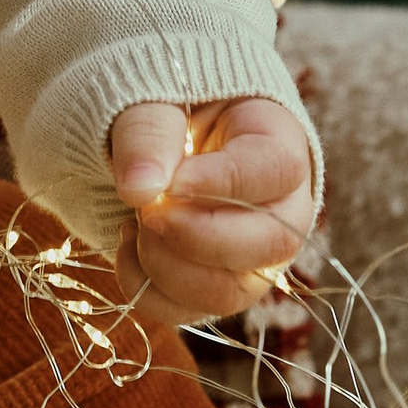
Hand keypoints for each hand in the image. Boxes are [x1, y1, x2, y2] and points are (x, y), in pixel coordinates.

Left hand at [107, 96, 316, 322]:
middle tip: (148, 211)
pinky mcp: (213, 284)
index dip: (224, 182)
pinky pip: (186, 310)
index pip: (277, 170)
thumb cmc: (163, 104)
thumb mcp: (154, 97)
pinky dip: (144, 286)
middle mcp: (280, 206)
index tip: (173, 182)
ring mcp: (251, 254)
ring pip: (230, 291)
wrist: (150, 134)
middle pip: (272, 244)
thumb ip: (148, 133)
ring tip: (134, 221)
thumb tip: (140, 189)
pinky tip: (127, 241)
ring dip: (168, 266)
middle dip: (199, 237)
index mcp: (277, 140)